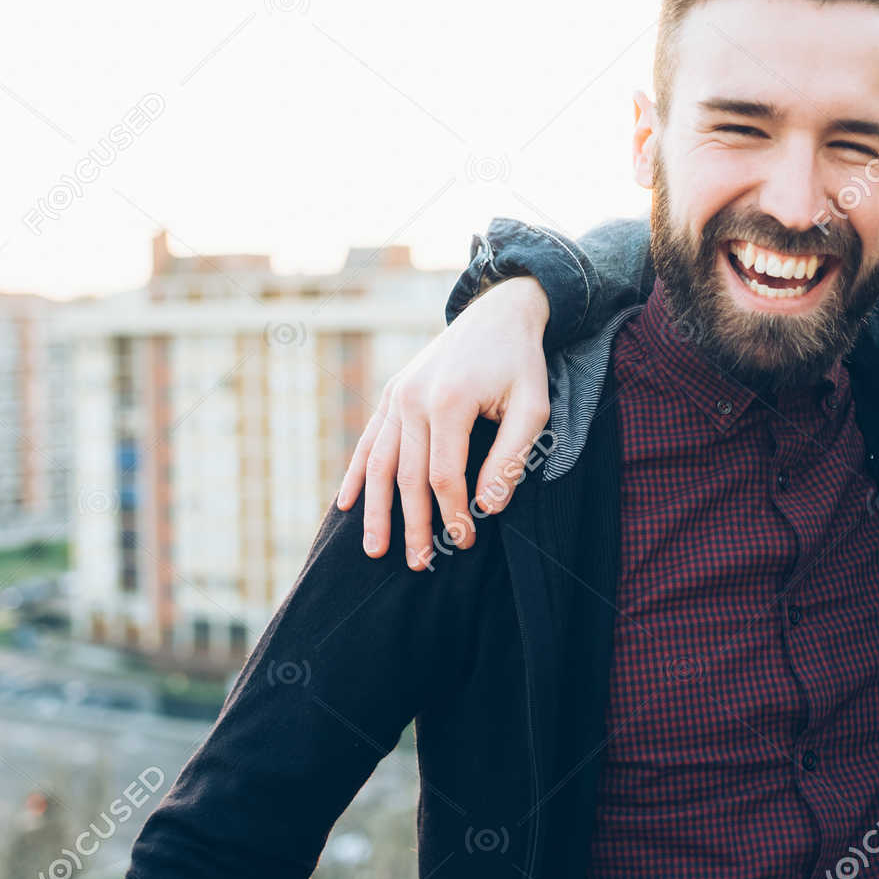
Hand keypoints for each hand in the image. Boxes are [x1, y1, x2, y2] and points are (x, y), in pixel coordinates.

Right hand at [336, 278, 553, 567]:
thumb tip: (488, 506)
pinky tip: (346, 503)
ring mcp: (397, 395)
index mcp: (448, 402)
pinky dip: (356, 473)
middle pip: (406, 476)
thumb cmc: (520, 363)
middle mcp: (413, 399)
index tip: (465, 541)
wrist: (497, 313)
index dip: (452, 514)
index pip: (444, 476)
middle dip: (412, 525)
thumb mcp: (532, 407)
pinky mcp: (392, 394)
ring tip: (374, 549)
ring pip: (379, 463)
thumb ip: (511, 457)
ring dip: (376, 510)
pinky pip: (369, 440)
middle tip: (419, 565)